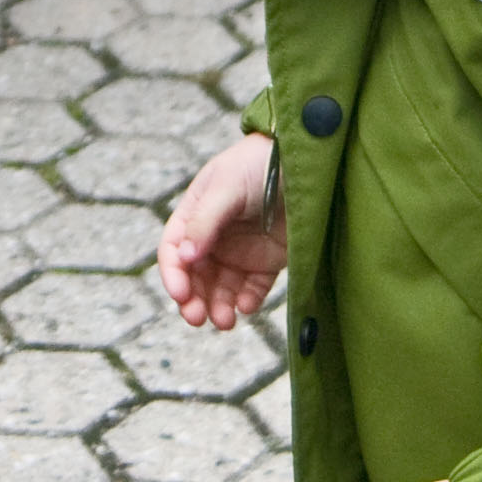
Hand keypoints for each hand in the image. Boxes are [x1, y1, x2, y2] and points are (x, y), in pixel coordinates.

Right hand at [158, 134, 286, 328]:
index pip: (174, 249)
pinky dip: (248, 301)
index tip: (180, 294)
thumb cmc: (260, 163)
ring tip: (225, 321)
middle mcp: (214, 237)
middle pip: (195, 276)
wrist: (308, 160)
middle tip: (197, 318)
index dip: (173, 274)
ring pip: (221, 288)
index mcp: (195, 214)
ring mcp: (240, 251)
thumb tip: (184, 256)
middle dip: (193, 299)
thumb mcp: (227, 187)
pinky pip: (253, 288)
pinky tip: (247, 306)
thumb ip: (205, 221)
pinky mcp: (267, 261)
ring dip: (219, 306)